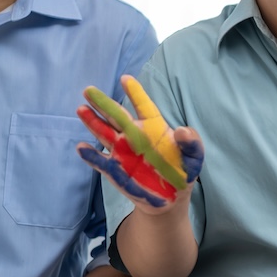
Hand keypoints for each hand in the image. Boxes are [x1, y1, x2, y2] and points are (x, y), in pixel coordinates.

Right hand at [76, 76, 203, 208]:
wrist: (170, 197)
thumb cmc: (183, 170)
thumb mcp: (194, 157)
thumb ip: (192, 142)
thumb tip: (182, 131)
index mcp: (154, 127)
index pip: (143, 106)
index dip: (135, 93)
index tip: (125, 79)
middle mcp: (135, 135)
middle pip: (116, 115)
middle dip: (103, 103)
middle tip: (88, 90)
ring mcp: (123, 151)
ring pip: (104, 133)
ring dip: (92, 122)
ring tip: (81, 109)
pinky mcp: (115, 169)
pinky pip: (100, 160)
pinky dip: (91, 155)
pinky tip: (81, 147)